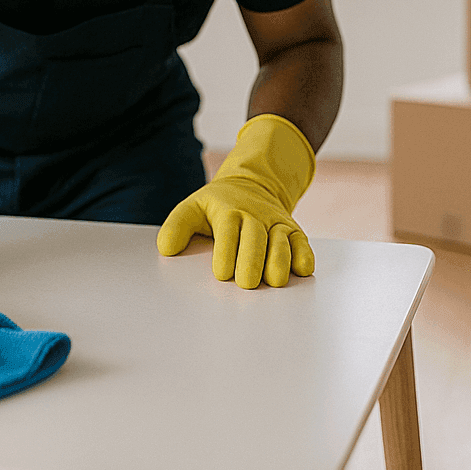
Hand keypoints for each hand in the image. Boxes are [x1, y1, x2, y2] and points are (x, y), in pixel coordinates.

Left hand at [157, 114, 316, 288]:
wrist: (251, 185)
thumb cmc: (218, 206)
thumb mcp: (193, 207)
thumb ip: (178, 226)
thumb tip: (167, 248)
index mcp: (228, 210)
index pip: (228, 229)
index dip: (226, 251)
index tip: (221, 273)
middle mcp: (254, 215)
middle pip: (256, 236)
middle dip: (253, 260)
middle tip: (247, 284)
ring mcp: (275, 222)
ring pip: (281, 239)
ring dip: (280, 260)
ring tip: (275, 282)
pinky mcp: (293, 230)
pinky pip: (301, 241)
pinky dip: (304, 254)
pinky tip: (302, 269)